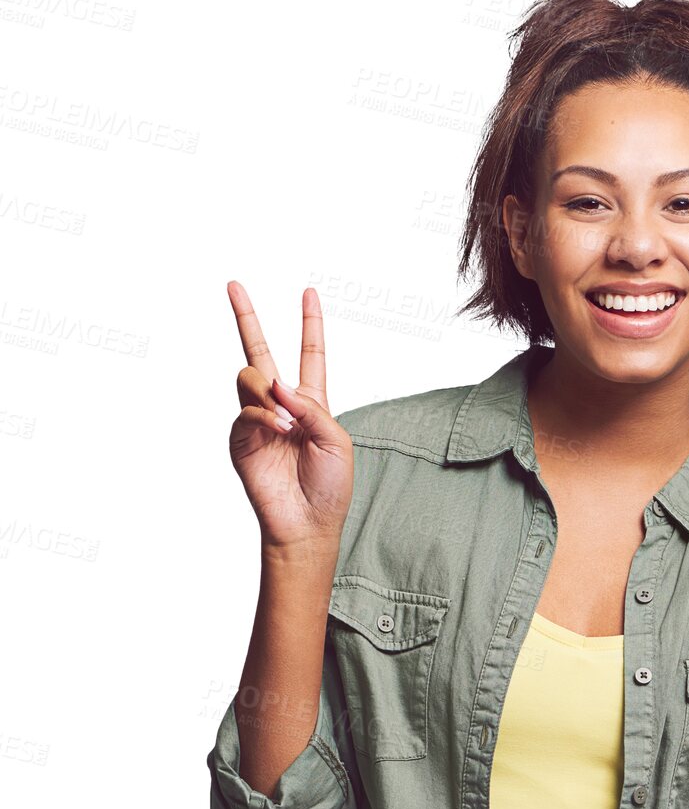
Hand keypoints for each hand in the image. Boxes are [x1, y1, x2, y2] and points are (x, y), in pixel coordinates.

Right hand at [227, 281, 352, 549]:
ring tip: (285, 419)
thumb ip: (311, 406)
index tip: (309, 292)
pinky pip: (244, 409)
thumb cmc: (329, 486)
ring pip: (249, 376)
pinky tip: (278, 429)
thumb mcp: (336, 440)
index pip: (310, 354)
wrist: (307, 523)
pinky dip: (263, 415)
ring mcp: (258, 419)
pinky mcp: (241, 437)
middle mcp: (282, 404)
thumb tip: (277, 382)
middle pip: (261, 351)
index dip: (310, 323)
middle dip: (246, 317)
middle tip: (233, 284)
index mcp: (312, 401)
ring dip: (267, 390)